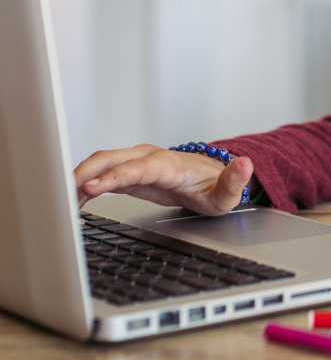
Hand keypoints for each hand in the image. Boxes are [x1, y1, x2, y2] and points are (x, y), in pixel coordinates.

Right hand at [74, 145, 253, 215]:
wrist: (211, 181)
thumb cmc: (215, 189)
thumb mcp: (229, 193)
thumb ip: (236, 181)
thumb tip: (246, 163)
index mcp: (171, 164)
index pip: (138, 168)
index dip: (114, 176)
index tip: (91, 187)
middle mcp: (149, 157)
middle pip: (111, 158)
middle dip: (83, 172)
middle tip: (57, 193)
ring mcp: (136, 162)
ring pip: (101, 162)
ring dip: (77, 177)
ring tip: (56, 199)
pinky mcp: (128, 171)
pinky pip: (100, 173)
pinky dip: (82, 184)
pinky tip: (70, 202)